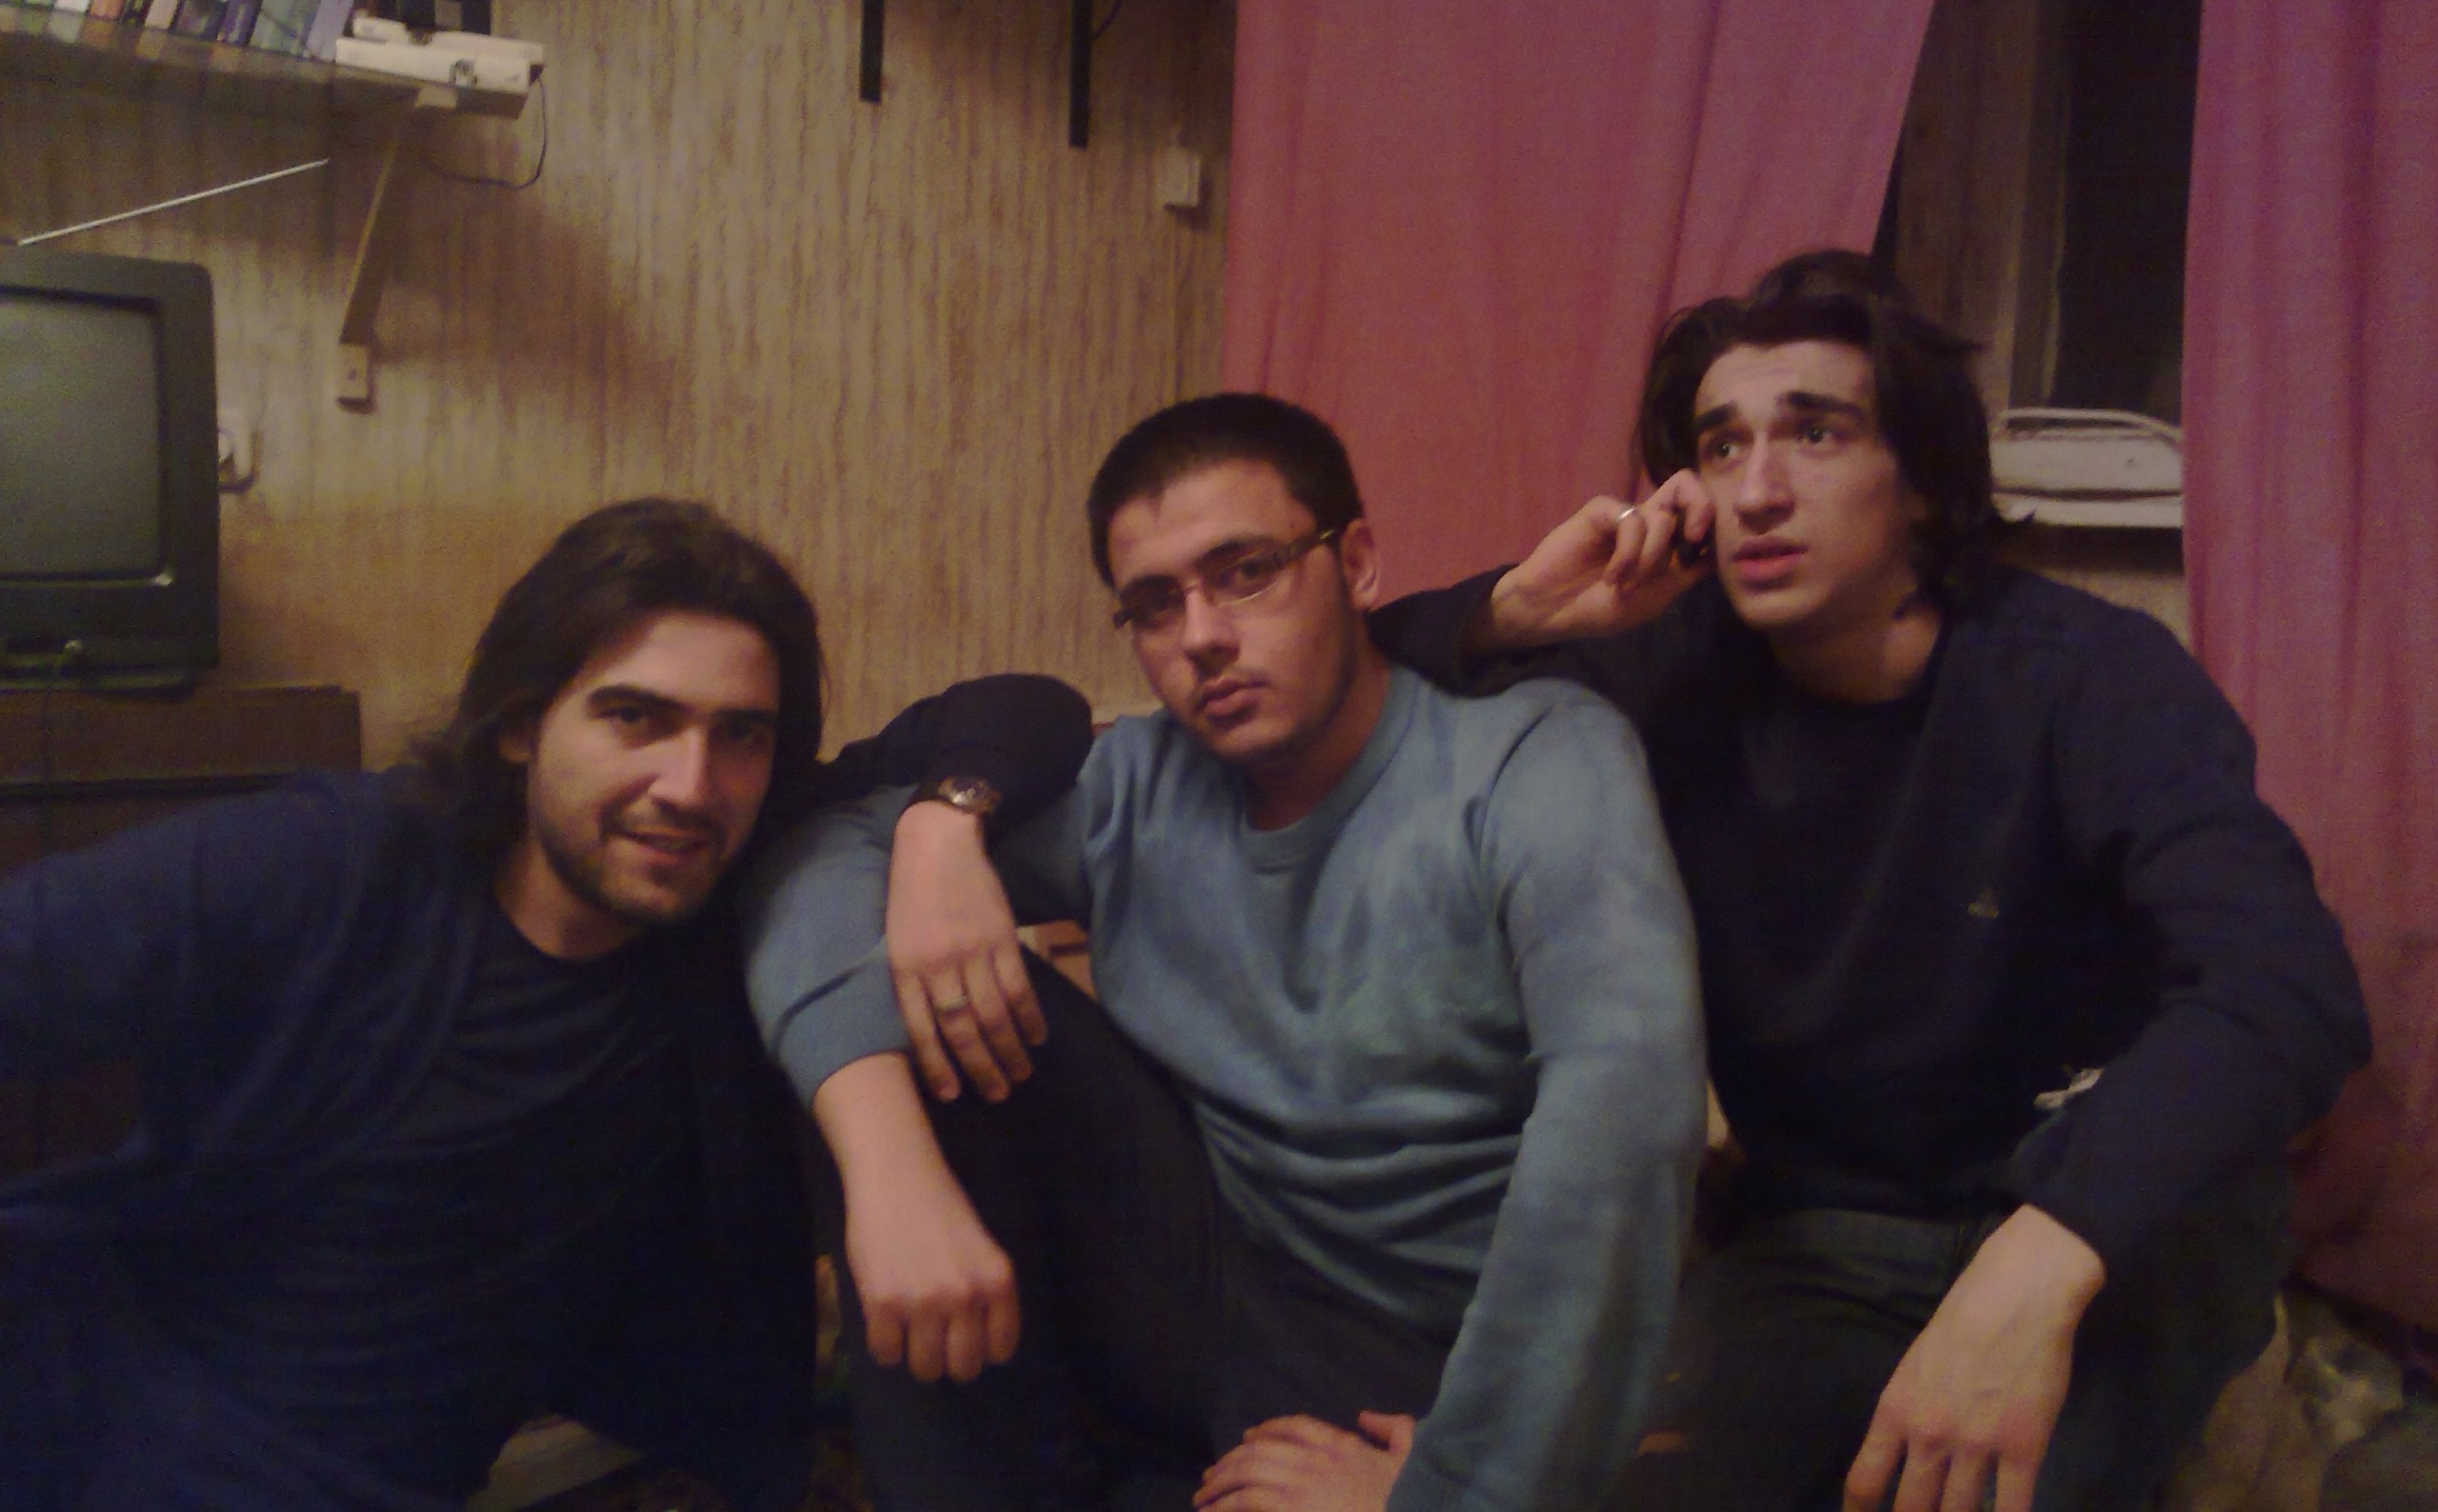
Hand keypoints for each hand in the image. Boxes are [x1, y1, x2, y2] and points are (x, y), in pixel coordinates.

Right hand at [816, 1055, 1022, 1381]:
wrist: (897, 1176)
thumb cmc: (941, 1210)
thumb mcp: (982, 1250)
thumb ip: (985, 1295)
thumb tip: (979, 1347)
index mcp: (998, 1282)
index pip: (1001, 1349)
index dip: (982, 1350)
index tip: (966, 1340)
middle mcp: (967, 1296)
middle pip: (963, 1368)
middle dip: (948, 1361)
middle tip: (934, 1342)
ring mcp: (924, 1302)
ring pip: (925, 1368)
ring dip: (915, 1357)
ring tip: (909, 1333)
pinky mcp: (882, 1304)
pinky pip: (886, 1355)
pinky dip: (885, 1346)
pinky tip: (885, 1323)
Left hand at [888, 802, 1044, 1101]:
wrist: (938, 842)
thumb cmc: (912, 894)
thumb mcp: (897, 939)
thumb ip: (913, 981)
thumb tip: (934, 1028)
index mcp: (905, 968)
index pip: (921, 1029)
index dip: (937, 1065)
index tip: (951, 1094)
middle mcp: (938, 965)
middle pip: (962, 1029)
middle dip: (980, 1067)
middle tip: (998, 1094)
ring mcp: (973, 952)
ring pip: (993, 1014)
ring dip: (1009, 1049)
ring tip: (1021, 1074)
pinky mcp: (1002, 938)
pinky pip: (1018, 987)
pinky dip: (1029, 1016)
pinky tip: (1036, 1036)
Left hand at [1194, 1412, 1413, 1511]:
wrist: (1408, 1511)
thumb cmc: (1409, 1497)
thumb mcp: (1412, 1456)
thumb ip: (1395, 1429)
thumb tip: (1367, 1416)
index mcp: (1342, 1444)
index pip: (1295, 1427)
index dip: (1267, 1430)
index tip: (1248, 1438)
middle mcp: (1315, 1459)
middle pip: (1260, 1449)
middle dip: (1231, 1461)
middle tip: (1213, 1474)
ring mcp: (1301, 1485)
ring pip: (1247, 1472)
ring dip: (1219, 1482)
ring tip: (1203, 1494)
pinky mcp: (1290, 1509)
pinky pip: (1246, 1501)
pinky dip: (1224, 1505)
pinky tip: (1211, 1511)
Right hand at [1472, 470, 1714, 653]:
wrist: (1553, 610)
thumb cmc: (1601, 608)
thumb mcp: (1656, 597)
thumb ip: (1687, 572)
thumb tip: (1718, 551)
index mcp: (1666, 542)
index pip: (1700, 513)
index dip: (1712, 521)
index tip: (1703, 549)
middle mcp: (1649, 523)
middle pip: (1688, 486)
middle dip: (1701, 508)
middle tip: (1690, 539)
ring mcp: (1626, 515)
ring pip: (1662, 517)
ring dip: (1649, 559)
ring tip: (1625, 585)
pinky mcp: (1602, 511)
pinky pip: (1631, 519)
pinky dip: (1627, 554)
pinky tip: (1611, 576)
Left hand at [1843, 1207, 2105, 1511]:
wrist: (2015, 1297)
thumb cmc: (1963, 1322)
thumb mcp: (1916, 1367)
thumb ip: (1910, 1412)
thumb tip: (1910, 1452)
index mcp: (1895, 1411)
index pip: (1864, 1481)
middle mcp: (1929, 1436)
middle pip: (1910, 1508)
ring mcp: (1976, 1445)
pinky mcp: (2024, 1448)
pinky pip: (2013, 1507)